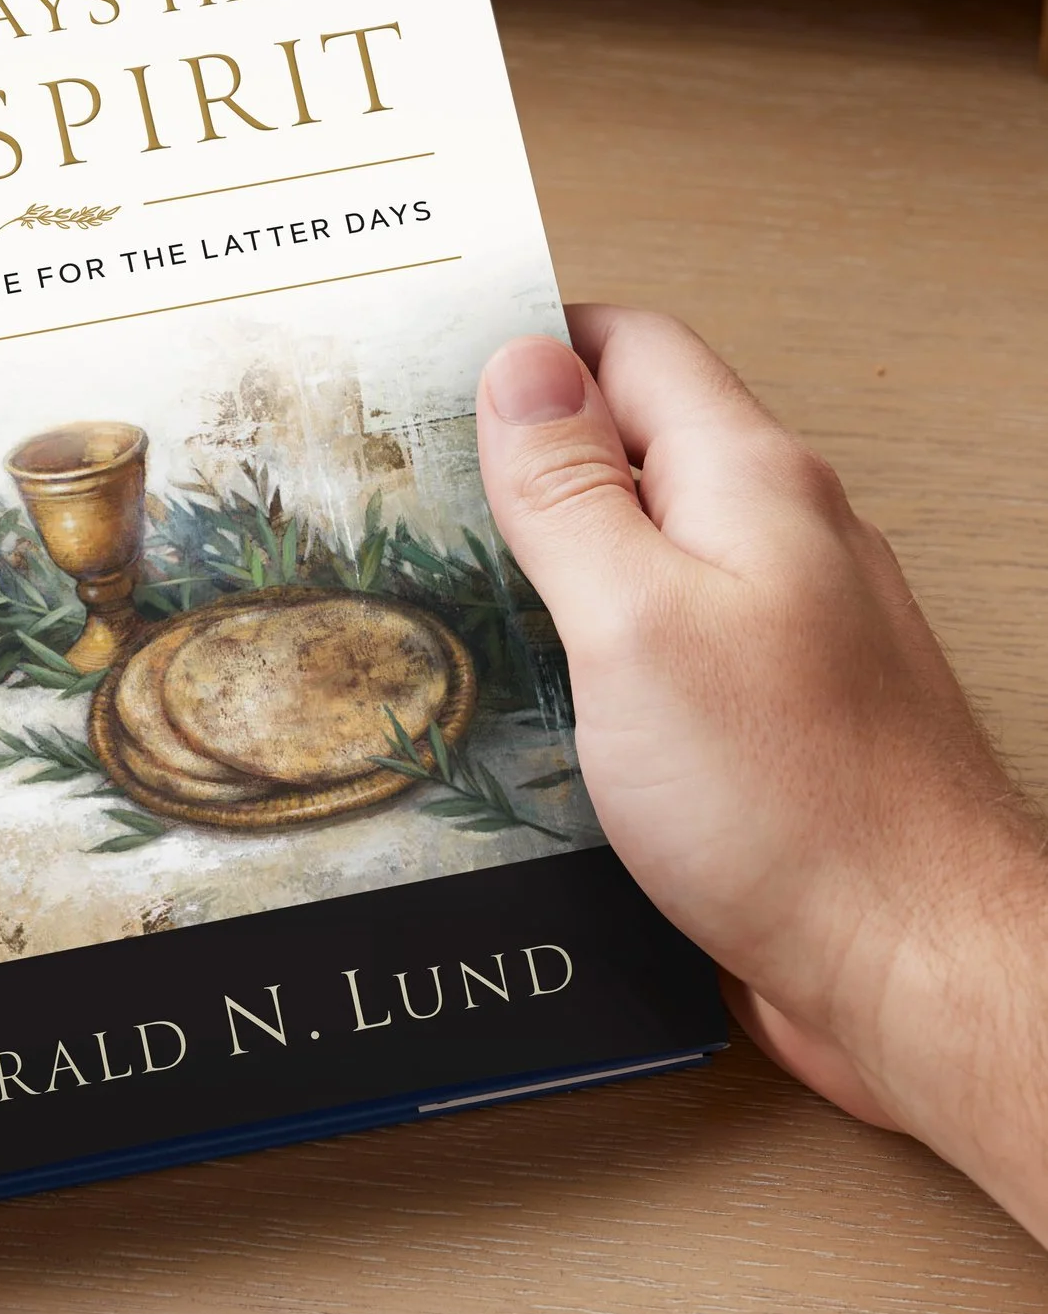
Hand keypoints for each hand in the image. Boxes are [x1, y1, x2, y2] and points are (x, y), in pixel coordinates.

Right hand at [476, 306, 1047, 1238]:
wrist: (918, 971)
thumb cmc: (794, 803)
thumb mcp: (638, 621)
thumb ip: (573, 491)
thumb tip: (519, 364)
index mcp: (750, 482)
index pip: (629, 347)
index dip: (525, 342)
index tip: (417, 367)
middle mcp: (777, 538)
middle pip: (633, 443)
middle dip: (516, 451)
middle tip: (395, 479)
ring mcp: (776, 628)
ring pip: (641, 547)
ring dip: (543, 553)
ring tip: (433, 578)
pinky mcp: (762, 716)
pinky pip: (655, 639)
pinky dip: (580, 639)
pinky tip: (517, 685)